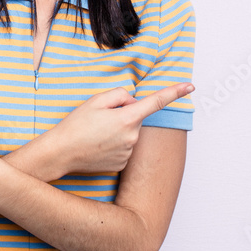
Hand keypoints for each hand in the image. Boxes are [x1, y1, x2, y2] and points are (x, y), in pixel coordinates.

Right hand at [50, 82, 194, 174]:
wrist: (60, 153)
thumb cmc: (75, 126)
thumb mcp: (95, 101)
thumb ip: (119, 95)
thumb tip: (131, 101)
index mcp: (127, 118)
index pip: (156, 102)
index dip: (174, 92)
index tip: (190, 86)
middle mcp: (132, 137)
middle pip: (135, 117)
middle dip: (123, 114)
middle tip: (99, 119)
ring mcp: (128, 152)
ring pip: (129, 133)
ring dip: (117, 131)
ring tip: (94, 134)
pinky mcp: (122, 164)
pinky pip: (123, 148)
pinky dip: (113, 144)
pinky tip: (97, 146)